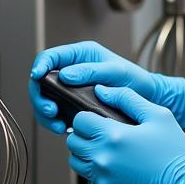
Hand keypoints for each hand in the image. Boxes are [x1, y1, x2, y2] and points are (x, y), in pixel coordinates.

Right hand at [29, 41, 184, 134]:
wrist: (147, 100)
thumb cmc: (135, 81)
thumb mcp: (117, 72)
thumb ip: (91, 71)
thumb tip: (65, 75)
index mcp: (80, 55)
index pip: (50, 56)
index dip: (39, 66)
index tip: (37, 78)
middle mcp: (72, 70)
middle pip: (42, 81)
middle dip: (40, 97)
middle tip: (51, 110)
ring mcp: (71, 89)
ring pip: (45, 99)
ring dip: (45, 113)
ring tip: (58, 125)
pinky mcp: (73, 105)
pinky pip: (55, 112)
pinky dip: (54, 121)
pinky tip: (63, 128)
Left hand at [66, 85, 184, 183]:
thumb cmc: (174, 153)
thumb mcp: (158, 115)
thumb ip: (127, 98)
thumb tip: (102, 91)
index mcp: (113, 136)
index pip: (79, 121)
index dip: (87, 117)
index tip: (98, 119)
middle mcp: (102, 159)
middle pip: (73, 142)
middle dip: (84, 135)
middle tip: (102, 134)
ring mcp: (103, 179)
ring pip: (77, 163)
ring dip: (86, 154)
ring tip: (108, 150)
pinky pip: (91, 180)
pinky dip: (98, 172)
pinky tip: (117, 168)